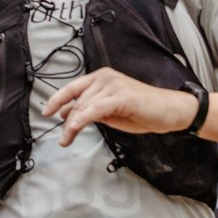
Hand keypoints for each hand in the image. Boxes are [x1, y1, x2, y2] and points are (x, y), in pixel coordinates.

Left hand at [42, 67, 198, 147]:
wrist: (170, 111)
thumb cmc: (143, 111)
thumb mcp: (111, 112)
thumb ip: (92, 110)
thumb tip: (69, 114)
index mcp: (102, 77)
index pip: (72, 87)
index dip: (57, 100)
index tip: (47, 112)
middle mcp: (105, 77)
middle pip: (77, 100)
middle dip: (66, 121)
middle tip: (63, 139)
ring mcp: (113, 85)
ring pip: (83, 106)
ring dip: (72, 125)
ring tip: (67, 140)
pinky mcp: (121, 96)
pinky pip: (94, 110)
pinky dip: (81, 121)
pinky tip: (74, 130)